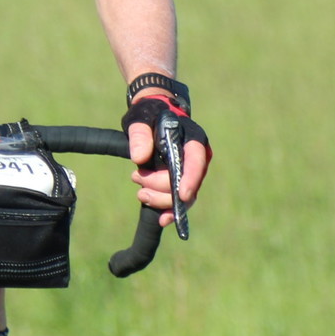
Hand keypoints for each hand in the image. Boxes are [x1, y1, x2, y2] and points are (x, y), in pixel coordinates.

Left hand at [123, 93, 209, 226]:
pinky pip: (180, 200)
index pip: (196, 159)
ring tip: (140, 193)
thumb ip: (139, 136)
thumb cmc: (148, 116)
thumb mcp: (140, 120)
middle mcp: (197, 157)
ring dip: (161, 199)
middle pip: (188, 182)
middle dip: (162, 188)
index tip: (181, 195)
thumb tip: (139, 157)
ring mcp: (192, 171)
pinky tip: (160, 219)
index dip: (191, 178)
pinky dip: (170, 210)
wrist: (151, 118)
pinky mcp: (182, 181)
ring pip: (184, 196)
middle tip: (137, 180)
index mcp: (193, 138)